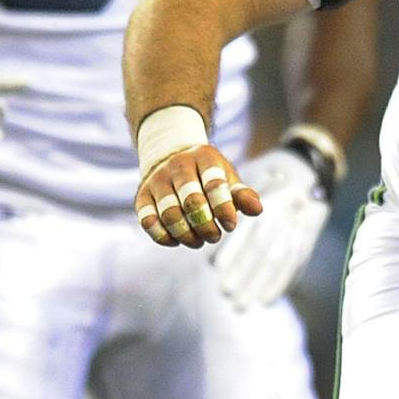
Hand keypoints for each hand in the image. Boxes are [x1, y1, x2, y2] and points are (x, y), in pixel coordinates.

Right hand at [133, 143, 260, 248]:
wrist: (171, 157)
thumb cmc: (208, 175)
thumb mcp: (228, 179)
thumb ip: (242, 194)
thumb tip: (257, 209)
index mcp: (203, 158)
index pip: (214, 185)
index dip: (224, 210)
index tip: (230, 226)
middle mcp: (177, 166)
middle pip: (191, 202)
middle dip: (206, 226)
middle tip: (215, 236)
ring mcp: (156, 180)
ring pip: (170, 214)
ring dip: (187, 234)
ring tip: (199, 241)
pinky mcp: (142, 196)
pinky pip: (148, 221)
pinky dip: (163, 236)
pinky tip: (177, 241)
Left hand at [207, 142, 335, 309]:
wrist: (312, 168)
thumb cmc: (271, 171)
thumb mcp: (254, 174)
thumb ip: (233, 197)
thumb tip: (204, 219)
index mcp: (269, 198)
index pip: (248, 227)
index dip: (233, 248)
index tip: (214, 267)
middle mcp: (286, 215)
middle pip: (264, 249)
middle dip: (244, 273)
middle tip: (226, 292)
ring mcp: (300, 229)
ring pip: (279, 261)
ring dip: (260, 285)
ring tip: (241, 303)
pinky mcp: (308, 240)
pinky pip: (295, 265)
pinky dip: (281, 284)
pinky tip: (266, 300)